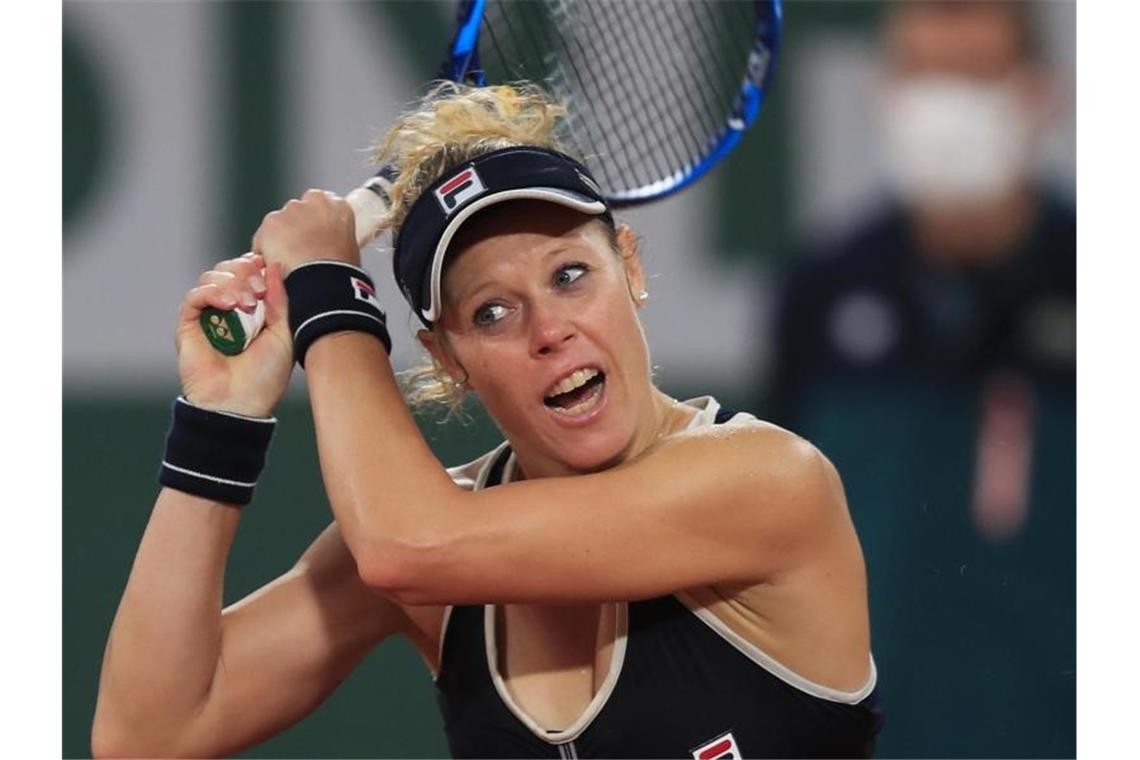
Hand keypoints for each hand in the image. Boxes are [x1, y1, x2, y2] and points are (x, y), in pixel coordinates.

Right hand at [176, 254, 292, 417]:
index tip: (269, 270)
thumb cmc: (266, 376)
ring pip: (211, 277)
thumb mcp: (284, 334)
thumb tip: (274, 265)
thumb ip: (280, 300)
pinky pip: (194, 296)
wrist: (241, 405)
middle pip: (229, 268)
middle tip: (260, 290)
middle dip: (245, 272)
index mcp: (252, 309)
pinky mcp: (188, 326)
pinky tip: (229, 306)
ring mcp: (207, 315)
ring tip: (247, 304)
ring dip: (232, 283)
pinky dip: (212, 293)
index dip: (256, 266)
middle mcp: (227, 309)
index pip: (248, 271)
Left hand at [253, 189, 359, 276]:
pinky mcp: (271, 223)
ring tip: (288, 263)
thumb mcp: (348, 249)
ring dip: (280, 239)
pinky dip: (266, 252)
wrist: (324, 280)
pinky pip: (263, 238)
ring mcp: (290, 210)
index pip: (321, 206)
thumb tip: (324, 247)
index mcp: (338, 206)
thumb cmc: (340, 271)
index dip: (314, 224)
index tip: (312, 238)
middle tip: (299, 253)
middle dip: (295, 229)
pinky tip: (276, 267)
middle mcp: (313, 201)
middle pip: (297, 212)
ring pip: (278, 224)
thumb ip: (334, 237)